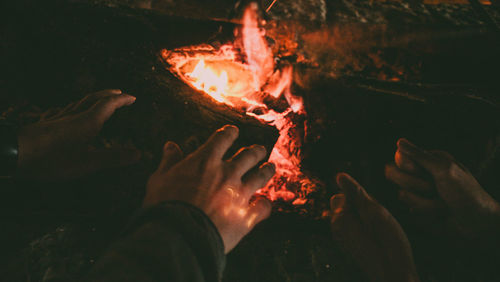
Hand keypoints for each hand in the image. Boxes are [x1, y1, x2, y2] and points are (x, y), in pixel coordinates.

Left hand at [17, 89, 140, 179]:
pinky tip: (66, 112)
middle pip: (93, 99)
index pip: (108, 105)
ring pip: (78, 103)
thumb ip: (113, 158)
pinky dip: (71, 108)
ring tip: (98, 100)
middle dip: (108, 94)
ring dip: (92, 99)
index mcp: (88, 122)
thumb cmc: (52, 159)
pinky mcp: (46, 124)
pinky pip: (62, 110)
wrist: (15, 153)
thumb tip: (139, 153)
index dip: (121, 100)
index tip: (132, 97)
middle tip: (118, 92)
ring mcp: (59, 118)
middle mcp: (74, 116)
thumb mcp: (87, 162)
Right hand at [144, 125, 274, 252]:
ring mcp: (240, 194)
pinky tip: (264, 204)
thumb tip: (171, 146)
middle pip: (249, 155)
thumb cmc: (165, 206)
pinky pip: (263, 207)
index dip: (230, 133)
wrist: (179, 236)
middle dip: (256, 151)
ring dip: (267, 170)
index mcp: (206, 160)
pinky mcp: (246, 216)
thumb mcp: (159, 179)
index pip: (223, 138)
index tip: (233, 132)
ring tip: (270, 167)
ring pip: (261, 176)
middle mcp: (227, 173)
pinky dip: (265, 205)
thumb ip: (169, 161)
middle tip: (259, 150)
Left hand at [330, 173, 419, 281]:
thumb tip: (340, 175)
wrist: (395, 273)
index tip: (374, 209)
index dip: (360, 197)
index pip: (343, 193)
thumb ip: (356, 193)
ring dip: (362, 216)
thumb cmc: (387, 244)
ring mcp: (343, 239)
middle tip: (377, 218)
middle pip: (343, 203)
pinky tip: (377, 236)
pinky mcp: (351, 246)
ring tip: (379, 228)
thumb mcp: (375, 212)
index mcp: (339, 218)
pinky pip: (355, 228)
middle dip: (358, 205)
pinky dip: (364, 227)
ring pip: (351, 215)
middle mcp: (337, 229)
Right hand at [385, 138, 499, 242]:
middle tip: (434, 190)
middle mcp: (423, 174)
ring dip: (424, 203)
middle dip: (414, 185)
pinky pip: (410, 210)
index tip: (421, 172)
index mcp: (430, 160)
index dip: (407, 167)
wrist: (478, 224)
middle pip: (395, 175)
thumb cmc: (466, 194)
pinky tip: (440, 214)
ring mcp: (421, 192)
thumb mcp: (444, 169)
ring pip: (403, 195)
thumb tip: (399, 141)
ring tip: (443, 205)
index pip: (400, 158)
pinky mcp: (421, 209)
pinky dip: (426, 213)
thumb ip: (420, 156)